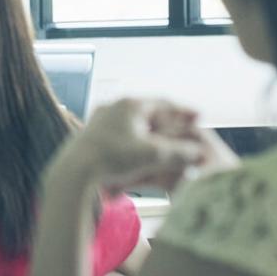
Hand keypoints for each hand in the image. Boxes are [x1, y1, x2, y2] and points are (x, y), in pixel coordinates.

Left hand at [66, 98, 219, 194]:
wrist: (75, 172)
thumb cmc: (114, 160)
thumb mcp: (154, 156)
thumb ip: (180, 152)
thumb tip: (201, 154)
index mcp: (130, 105)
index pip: (164, 103)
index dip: (184, 112)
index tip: (199, 116)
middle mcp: (113, 106)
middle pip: (148, 111)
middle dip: (168, 121)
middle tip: (184, 127)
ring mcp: (100, 119)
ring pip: (132, 122)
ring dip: (150, 131)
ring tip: (164, 140)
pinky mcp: (91, 134)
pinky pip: (119, 133)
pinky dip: (134, 139)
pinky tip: (139, 151)